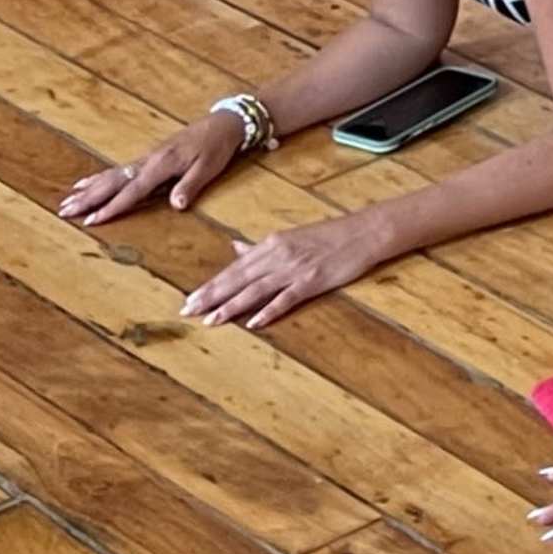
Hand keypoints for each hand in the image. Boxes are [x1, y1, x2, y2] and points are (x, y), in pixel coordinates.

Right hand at [60, 105, 262, 228]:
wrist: (224, 122)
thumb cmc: (217, 147)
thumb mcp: (210, 167)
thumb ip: (190, 186)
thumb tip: (175, 205)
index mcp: (162, 164)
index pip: (132, 190)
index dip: (112, 207)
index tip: (90, 220)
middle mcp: (148, 160)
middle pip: (113, 181)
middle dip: (88, 198)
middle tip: (64, 211)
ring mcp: (146, 158)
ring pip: (111, 175)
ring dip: (88, 189)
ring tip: (66, 201)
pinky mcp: (148, 157)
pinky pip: (117, 169)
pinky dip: (98, 178)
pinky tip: (85, 183)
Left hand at [178, 213, 380, 329]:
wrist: (365, 231)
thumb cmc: (329, 235)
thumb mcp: (290, 237)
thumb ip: (259, 248)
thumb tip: (235, 249)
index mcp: (271, 244)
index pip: (234, 269)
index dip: (210, 285)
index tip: (189, 298)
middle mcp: (278, 255)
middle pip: (238, 279)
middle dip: (211, 296)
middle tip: (187, 311)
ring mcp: (295, 268)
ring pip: (256, 289)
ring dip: (232, 305)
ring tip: (211, 320)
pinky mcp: (313, 280)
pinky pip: (286, 298)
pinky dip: (269, 310)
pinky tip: (253, 322)